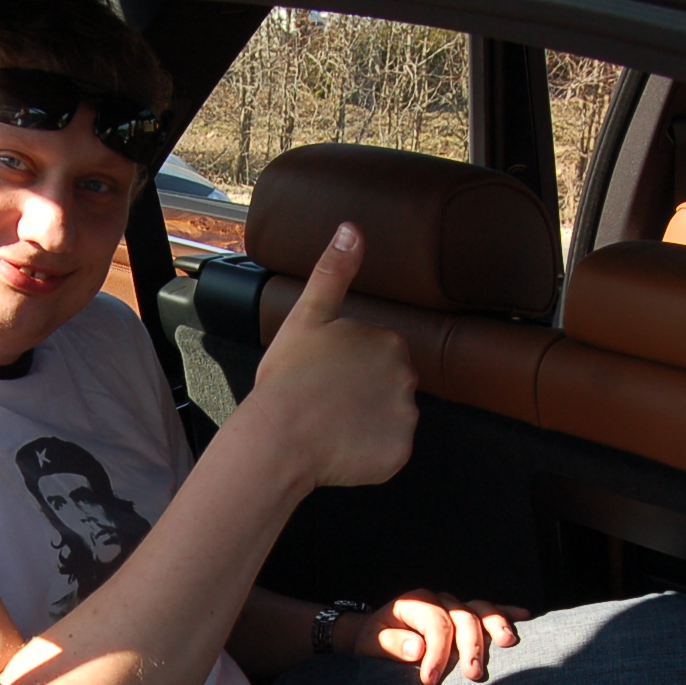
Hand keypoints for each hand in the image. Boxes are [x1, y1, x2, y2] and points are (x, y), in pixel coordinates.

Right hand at [242, 222, 418, 488]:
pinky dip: (369, 455)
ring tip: (330, 428)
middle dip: (362, 397)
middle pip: (388, 388)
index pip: (378, 358)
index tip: (325, 378)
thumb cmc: (288, 378)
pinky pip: (389, 454)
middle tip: (326, 404)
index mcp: (388, 341)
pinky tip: (340, 450)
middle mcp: (406, 376)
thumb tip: (351, 229)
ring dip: (365, 426)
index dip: (349, 370)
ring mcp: (405, 416)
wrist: (279, 436)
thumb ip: (334, 272)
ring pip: (389, 421)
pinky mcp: (400, 451)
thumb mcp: (308, 316)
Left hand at [354, 590, 530, 684]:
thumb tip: (417, 649)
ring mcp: (455, 604)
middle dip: (471, 646)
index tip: (430, 682)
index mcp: (415, 602)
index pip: (435, 625)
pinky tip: (525, 617)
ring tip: (508, 643)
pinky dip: (508, 612)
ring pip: (481, 609)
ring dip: (497, 625)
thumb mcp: (372, 644)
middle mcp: (439, 599)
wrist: (377, 634)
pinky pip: (490, 609)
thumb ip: (391, 645)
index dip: (437, 654)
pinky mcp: (467, 612)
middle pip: (463, 617)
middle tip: (474, 676)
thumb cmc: (375, 641)